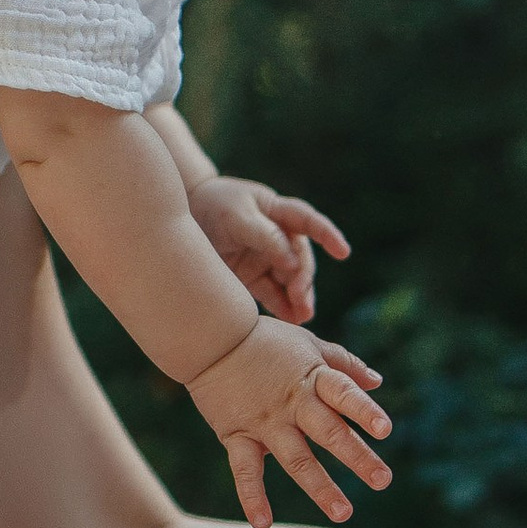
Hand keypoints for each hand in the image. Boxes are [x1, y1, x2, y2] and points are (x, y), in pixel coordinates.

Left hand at [185, 172, 350, 325]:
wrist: (183, 218)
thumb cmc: (213, 206)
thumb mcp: (236, 216)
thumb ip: (266, 236)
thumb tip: (293, 263)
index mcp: (277, 211)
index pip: (307, 221)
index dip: (327, 235)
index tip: (343, 253)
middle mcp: (278, 237)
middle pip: (300, 259)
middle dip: (304, 279)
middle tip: (302, 300)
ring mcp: (267, 259)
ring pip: (290, 281)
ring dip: (299, 298)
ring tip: (302, 316)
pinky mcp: (254, 279)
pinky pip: (273, 295)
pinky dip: (283, 308)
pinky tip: (291, 321)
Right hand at [187, 316, 392, 527]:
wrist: (211, 339)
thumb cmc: (265, 340)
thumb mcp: (309, 344)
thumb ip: (344, 363)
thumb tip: (377, 382)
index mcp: (313, 378)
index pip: (344, 394)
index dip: (364, 411)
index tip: (384, 430)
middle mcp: (292, 402)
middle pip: (329, 432)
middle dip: (356, 457)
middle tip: (382, 481)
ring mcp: (265, 422)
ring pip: (296, 458)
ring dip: (320, 487)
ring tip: (343, 513)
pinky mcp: (236, 435)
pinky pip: (245, 470)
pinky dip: (252, 497)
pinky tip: (263, 524)